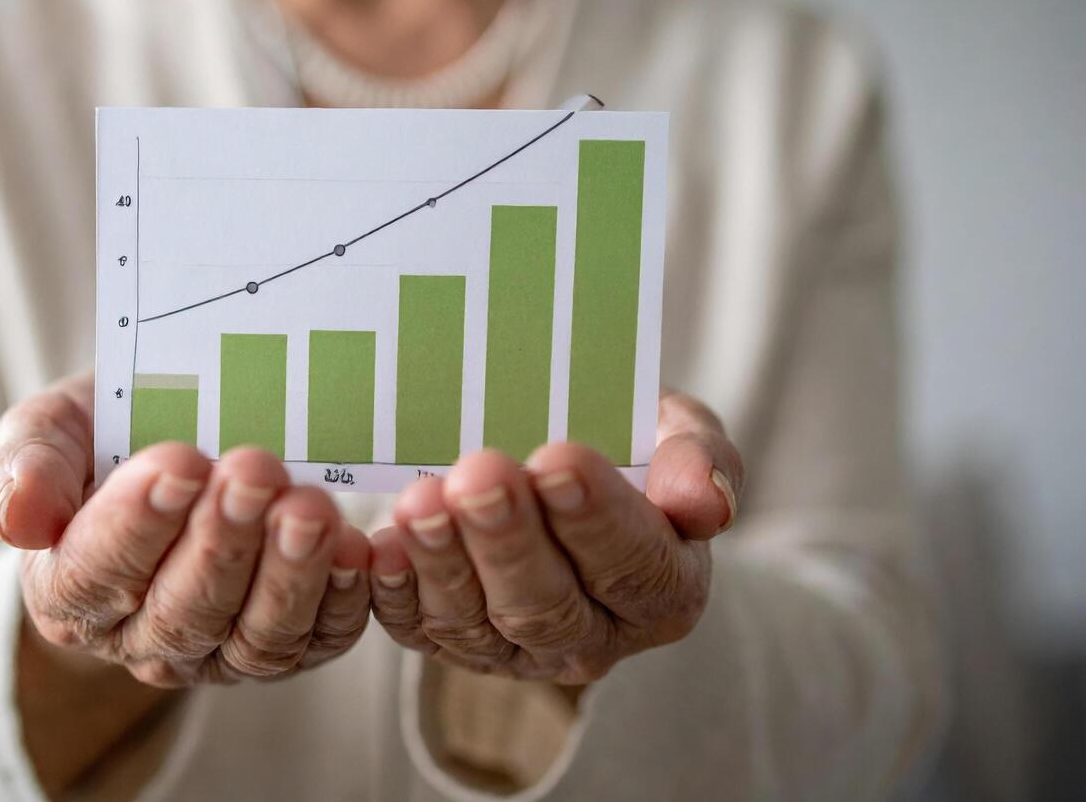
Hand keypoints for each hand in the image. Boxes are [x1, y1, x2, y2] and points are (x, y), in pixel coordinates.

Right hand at [0, 373, 371, 687]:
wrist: (173, 447)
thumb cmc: (107, 437)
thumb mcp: (51, 429)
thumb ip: (26, 466)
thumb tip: (20, 519)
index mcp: (69, 592)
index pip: (95, 573)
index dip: (136, 523)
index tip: (176, 463)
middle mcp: (142, 639)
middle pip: (182, 610)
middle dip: (221, 540)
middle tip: (253, 469)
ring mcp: (220, 651)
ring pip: (255, 636)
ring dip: (288, 572)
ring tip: (309, 506)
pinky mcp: (292, 645)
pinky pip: (321, 638)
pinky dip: (342, 598)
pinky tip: (355, 549)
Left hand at [368, 392, 743, 684]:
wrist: (566, 475)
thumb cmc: (630, 448)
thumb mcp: (679, 435)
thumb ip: (701, 461)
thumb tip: (705, 503)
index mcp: (665, 591)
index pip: (633, 563)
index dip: (595, 515)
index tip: (559, 458)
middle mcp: (596, 636)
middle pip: (548, 602)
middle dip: (509, 537)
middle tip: (479, 473)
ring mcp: (519, 650)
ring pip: (477, 620)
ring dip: (443, 561)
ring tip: (420, 502)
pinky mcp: (454, 644)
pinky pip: (419, 630)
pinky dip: (397, 591)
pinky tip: (380, 547)